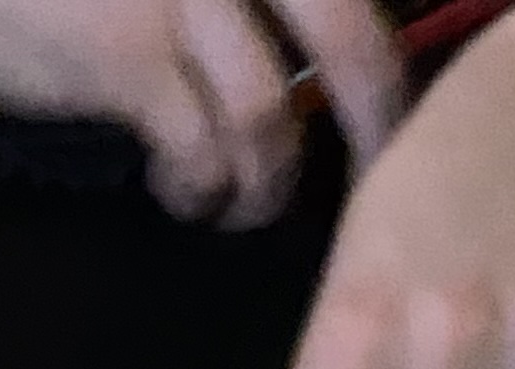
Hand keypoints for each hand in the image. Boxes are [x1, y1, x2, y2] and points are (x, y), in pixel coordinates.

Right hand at [0, 0, 404, 227]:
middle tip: (375, 179)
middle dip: (375, 123)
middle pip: (350, 34)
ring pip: (274, 112)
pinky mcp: (125, 55)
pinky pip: (203, 150)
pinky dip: (206, 191)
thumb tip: (312, 64)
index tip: (389, 107)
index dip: (385, 57)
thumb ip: (233, 2)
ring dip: (268, 182)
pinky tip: (183, 195)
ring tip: (239, 202)